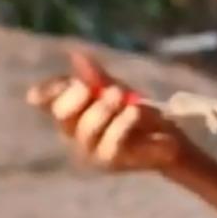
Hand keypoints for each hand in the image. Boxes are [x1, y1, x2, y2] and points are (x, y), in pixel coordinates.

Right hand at [26, 50, 182, 170]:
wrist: (169, 139)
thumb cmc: (137, 115)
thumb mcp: (117, 90)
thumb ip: (96, 76)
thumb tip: (76, 55)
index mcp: (71, 115)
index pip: (47, 102)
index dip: (51, 90)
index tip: (78, 81)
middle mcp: (74, 135)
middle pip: (63, 115)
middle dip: (84, 97)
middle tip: (113, 89)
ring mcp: (91, 152)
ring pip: (87, 129)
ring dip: (108, 109)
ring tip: (128, 100)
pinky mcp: (112, 163)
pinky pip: (111, 142)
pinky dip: (124, 123)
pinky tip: (136, 112)